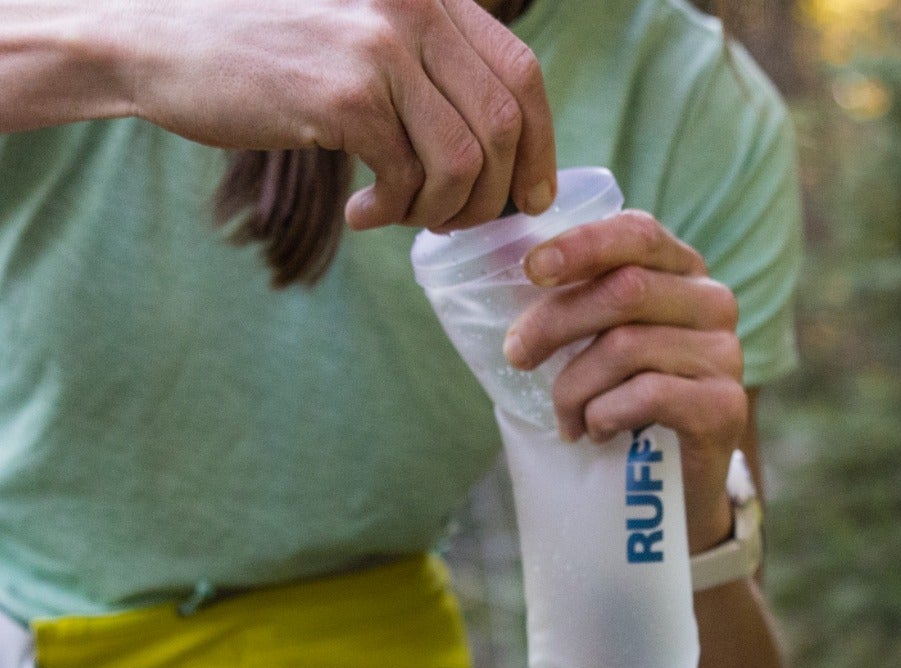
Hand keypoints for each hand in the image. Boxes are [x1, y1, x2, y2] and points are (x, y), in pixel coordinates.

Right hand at [100, 0, 555, 228]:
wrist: (164, 42)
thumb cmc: (271, 52)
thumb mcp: (364, 37)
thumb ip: (431, 70)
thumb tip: (510, 152)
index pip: (523, 74)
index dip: (541, 147)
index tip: (530, 196)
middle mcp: (411, 8)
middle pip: (506, 125)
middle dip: (496, 194)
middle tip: (455, 219)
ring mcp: (378, 49)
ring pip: (466, 162)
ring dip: (444, 210)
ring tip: (404, 214)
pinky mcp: (344, 98)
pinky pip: (411, 181)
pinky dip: (397, 212)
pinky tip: (364, 213)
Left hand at [503, 211, 747, 551]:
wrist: (681, 482)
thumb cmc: (633, 400)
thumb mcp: (609, 338)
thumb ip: (585, 299)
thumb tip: (507, 274)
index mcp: (683, 271)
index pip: (637, 233)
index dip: (582, 246)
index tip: (531, 270)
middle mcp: (713, 303)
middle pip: (625, 290)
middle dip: (557, 322)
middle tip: (518, 355)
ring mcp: (725, 355)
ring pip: (628, 347)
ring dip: (575, 386)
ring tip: (564, 417)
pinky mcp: (725, 406)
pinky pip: (648, 394)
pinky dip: (605, 413)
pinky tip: (596, 431)